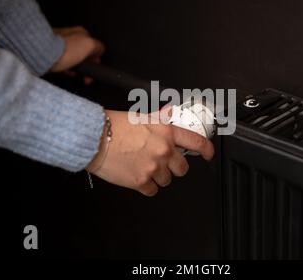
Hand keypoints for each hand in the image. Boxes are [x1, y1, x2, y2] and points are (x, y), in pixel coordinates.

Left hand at [50, 26, 104, 72]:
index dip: (95, 60)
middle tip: (84, 75)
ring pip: (73, 57)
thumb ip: (99, 47)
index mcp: (82, 32)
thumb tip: (101, 50)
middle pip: (84, 53)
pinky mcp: (51, 50)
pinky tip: (64, 70)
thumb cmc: (63, 50)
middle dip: (86, 65)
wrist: (41, 54)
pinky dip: (65, 67)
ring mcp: (60, 42)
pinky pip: (63, 60)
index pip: (95, 47)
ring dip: (75, 67)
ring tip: (73, 73)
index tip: (94, 70)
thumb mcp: (89, 45)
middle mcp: (70, 35)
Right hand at [87, 110, 214, 196]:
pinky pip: (153, 190)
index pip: (196, 142)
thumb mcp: (141, 116)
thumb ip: (160, 117)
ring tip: (144, 166)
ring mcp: (153, 167)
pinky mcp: (141, 181)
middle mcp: (163, 150)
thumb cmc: (113, 126)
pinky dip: (146, 186)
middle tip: (163, 162)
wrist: (94, 139)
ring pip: (167, 180)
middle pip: (182, 168)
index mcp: (166, 132)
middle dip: (175, 167)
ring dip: (159, 176)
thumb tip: (169, 112)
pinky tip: (138, 175)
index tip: (208, 153)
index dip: (207, 150)